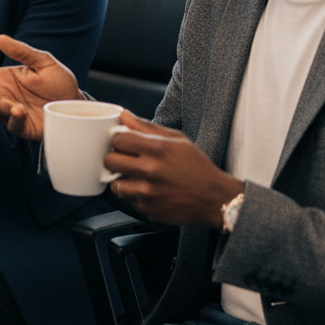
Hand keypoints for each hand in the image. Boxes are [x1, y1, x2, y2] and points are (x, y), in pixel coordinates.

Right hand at [0, 34, 80, 140]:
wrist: (76, 103)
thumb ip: (22, 51)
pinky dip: (14, 116)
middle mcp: (6, 96)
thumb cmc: (59, 83)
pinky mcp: (23, 126)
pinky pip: (15, 122)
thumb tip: (0, 38)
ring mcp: (13, 112)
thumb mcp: (43, 61)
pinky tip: (17, 109)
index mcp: (6, 78)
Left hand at [105, 111, 242, 227]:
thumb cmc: (196, 167)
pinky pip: (128, 199)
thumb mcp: (176, 140)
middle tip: (126, 159)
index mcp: (158, 148)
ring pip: (114, 183)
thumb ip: (146, 127)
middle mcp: (150, 170)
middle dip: (115, 158)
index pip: (117, 138)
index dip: (118, 139)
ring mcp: (147, 192)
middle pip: (109, 160)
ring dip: (121, 179)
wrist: (214, 199)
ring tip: (136, 176)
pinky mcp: (147, 209)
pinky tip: (149, 190)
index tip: (124, 143)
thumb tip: (123, 115)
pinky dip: (134, 194)